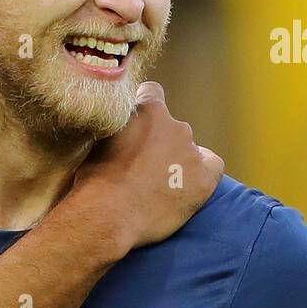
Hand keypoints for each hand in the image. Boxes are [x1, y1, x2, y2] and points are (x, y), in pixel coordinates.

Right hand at [72, 81, 223, 250]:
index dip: (144, 111)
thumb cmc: (95, 180)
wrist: (108, 215)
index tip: (136, 127)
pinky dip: (202, 172)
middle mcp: (175, 126)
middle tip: (141, 165)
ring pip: (188, 149)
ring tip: (157, 185)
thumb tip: (120, 129)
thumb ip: (117, 127)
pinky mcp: (203, 180)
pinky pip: (212, 166)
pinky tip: (185, 185)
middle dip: (160, 141)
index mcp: (148, 111)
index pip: (152, 92)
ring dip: (177, 160)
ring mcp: (192, 153)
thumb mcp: (99, 140)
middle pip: (172, 127)